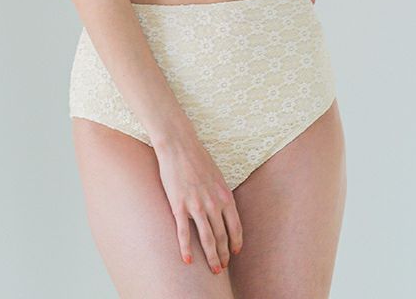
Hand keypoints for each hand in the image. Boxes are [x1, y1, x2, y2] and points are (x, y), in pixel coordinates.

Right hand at [155, 132, 243, 273]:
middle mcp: (213, 203)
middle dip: (223, 254)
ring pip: (207, 239)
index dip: (236, 242)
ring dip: (211, 257)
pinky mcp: (179, 206)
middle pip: (222, 236)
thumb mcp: (217, 176)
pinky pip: (184, 233)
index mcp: (225, 195)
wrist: (179, 146)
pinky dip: (187, 249)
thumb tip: (223, 209)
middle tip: (222, 267)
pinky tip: (188, 260)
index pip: (235, 226)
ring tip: (213, 270)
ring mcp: (196, 206)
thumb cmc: (198, 158)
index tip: (235, 252)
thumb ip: (220, 194)